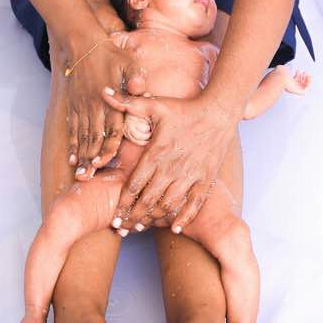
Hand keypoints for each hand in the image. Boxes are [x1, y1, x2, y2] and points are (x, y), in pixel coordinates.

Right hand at [65, 43, 144, 175]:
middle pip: (93, 138)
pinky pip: (72, 129)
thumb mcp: (128, 62)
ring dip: (81, 156)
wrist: (81, 43)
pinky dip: (72, 144)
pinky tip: (72, 158)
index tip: (102, 163)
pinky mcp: (73, 106)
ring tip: (79, 174)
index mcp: (109, 99)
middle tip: (88, 178)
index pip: (110, 128)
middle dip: (91, 159)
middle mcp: (94, 106)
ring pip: (82, 136)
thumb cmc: (109, 54)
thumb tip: (142, 87)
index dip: (107, 147)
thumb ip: (135, 78)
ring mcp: (81, 107)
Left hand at [101, 86, 235, 231]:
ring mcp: (190, 175)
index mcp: (156, 152)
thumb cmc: (184, 109)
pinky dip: (184, 218)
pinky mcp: (206, 179)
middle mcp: (172, 167)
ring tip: (141, 228)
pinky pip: (194, 204)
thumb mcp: (155, 104)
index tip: (115, 215)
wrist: (218, 112)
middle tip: (122, 228)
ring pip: (169, 204)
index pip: (135, 184)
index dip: (123, 202)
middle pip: (148, 199)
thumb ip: (128, 103)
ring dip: (154, 219)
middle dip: (134, 216)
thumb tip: (104, 93)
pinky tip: (175, 227)